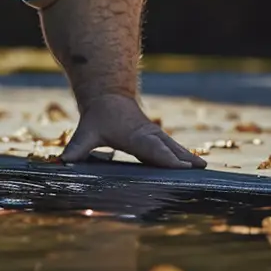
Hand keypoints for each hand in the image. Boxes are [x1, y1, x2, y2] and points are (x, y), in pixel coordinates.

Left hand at [61, 93, 203, 167]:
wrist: (109, 98)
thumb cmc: (98, 118)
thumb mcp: (86, 132)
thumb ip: (77, 149)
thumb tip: (64, 162)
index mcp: (136, 136)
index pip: (154, 149)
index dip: (167, 158)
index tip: (182, 167)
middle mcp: (150, 136)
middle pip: (170, 150)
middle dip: (184, 161)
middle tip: (201, 172)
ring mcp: (157, 137)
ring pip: (176, 148)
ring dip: (189, 159)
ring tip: (206, 170)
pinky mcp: (159, 140)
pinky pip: (175, 150)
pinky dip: (186, 158)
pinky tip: (198, 168)